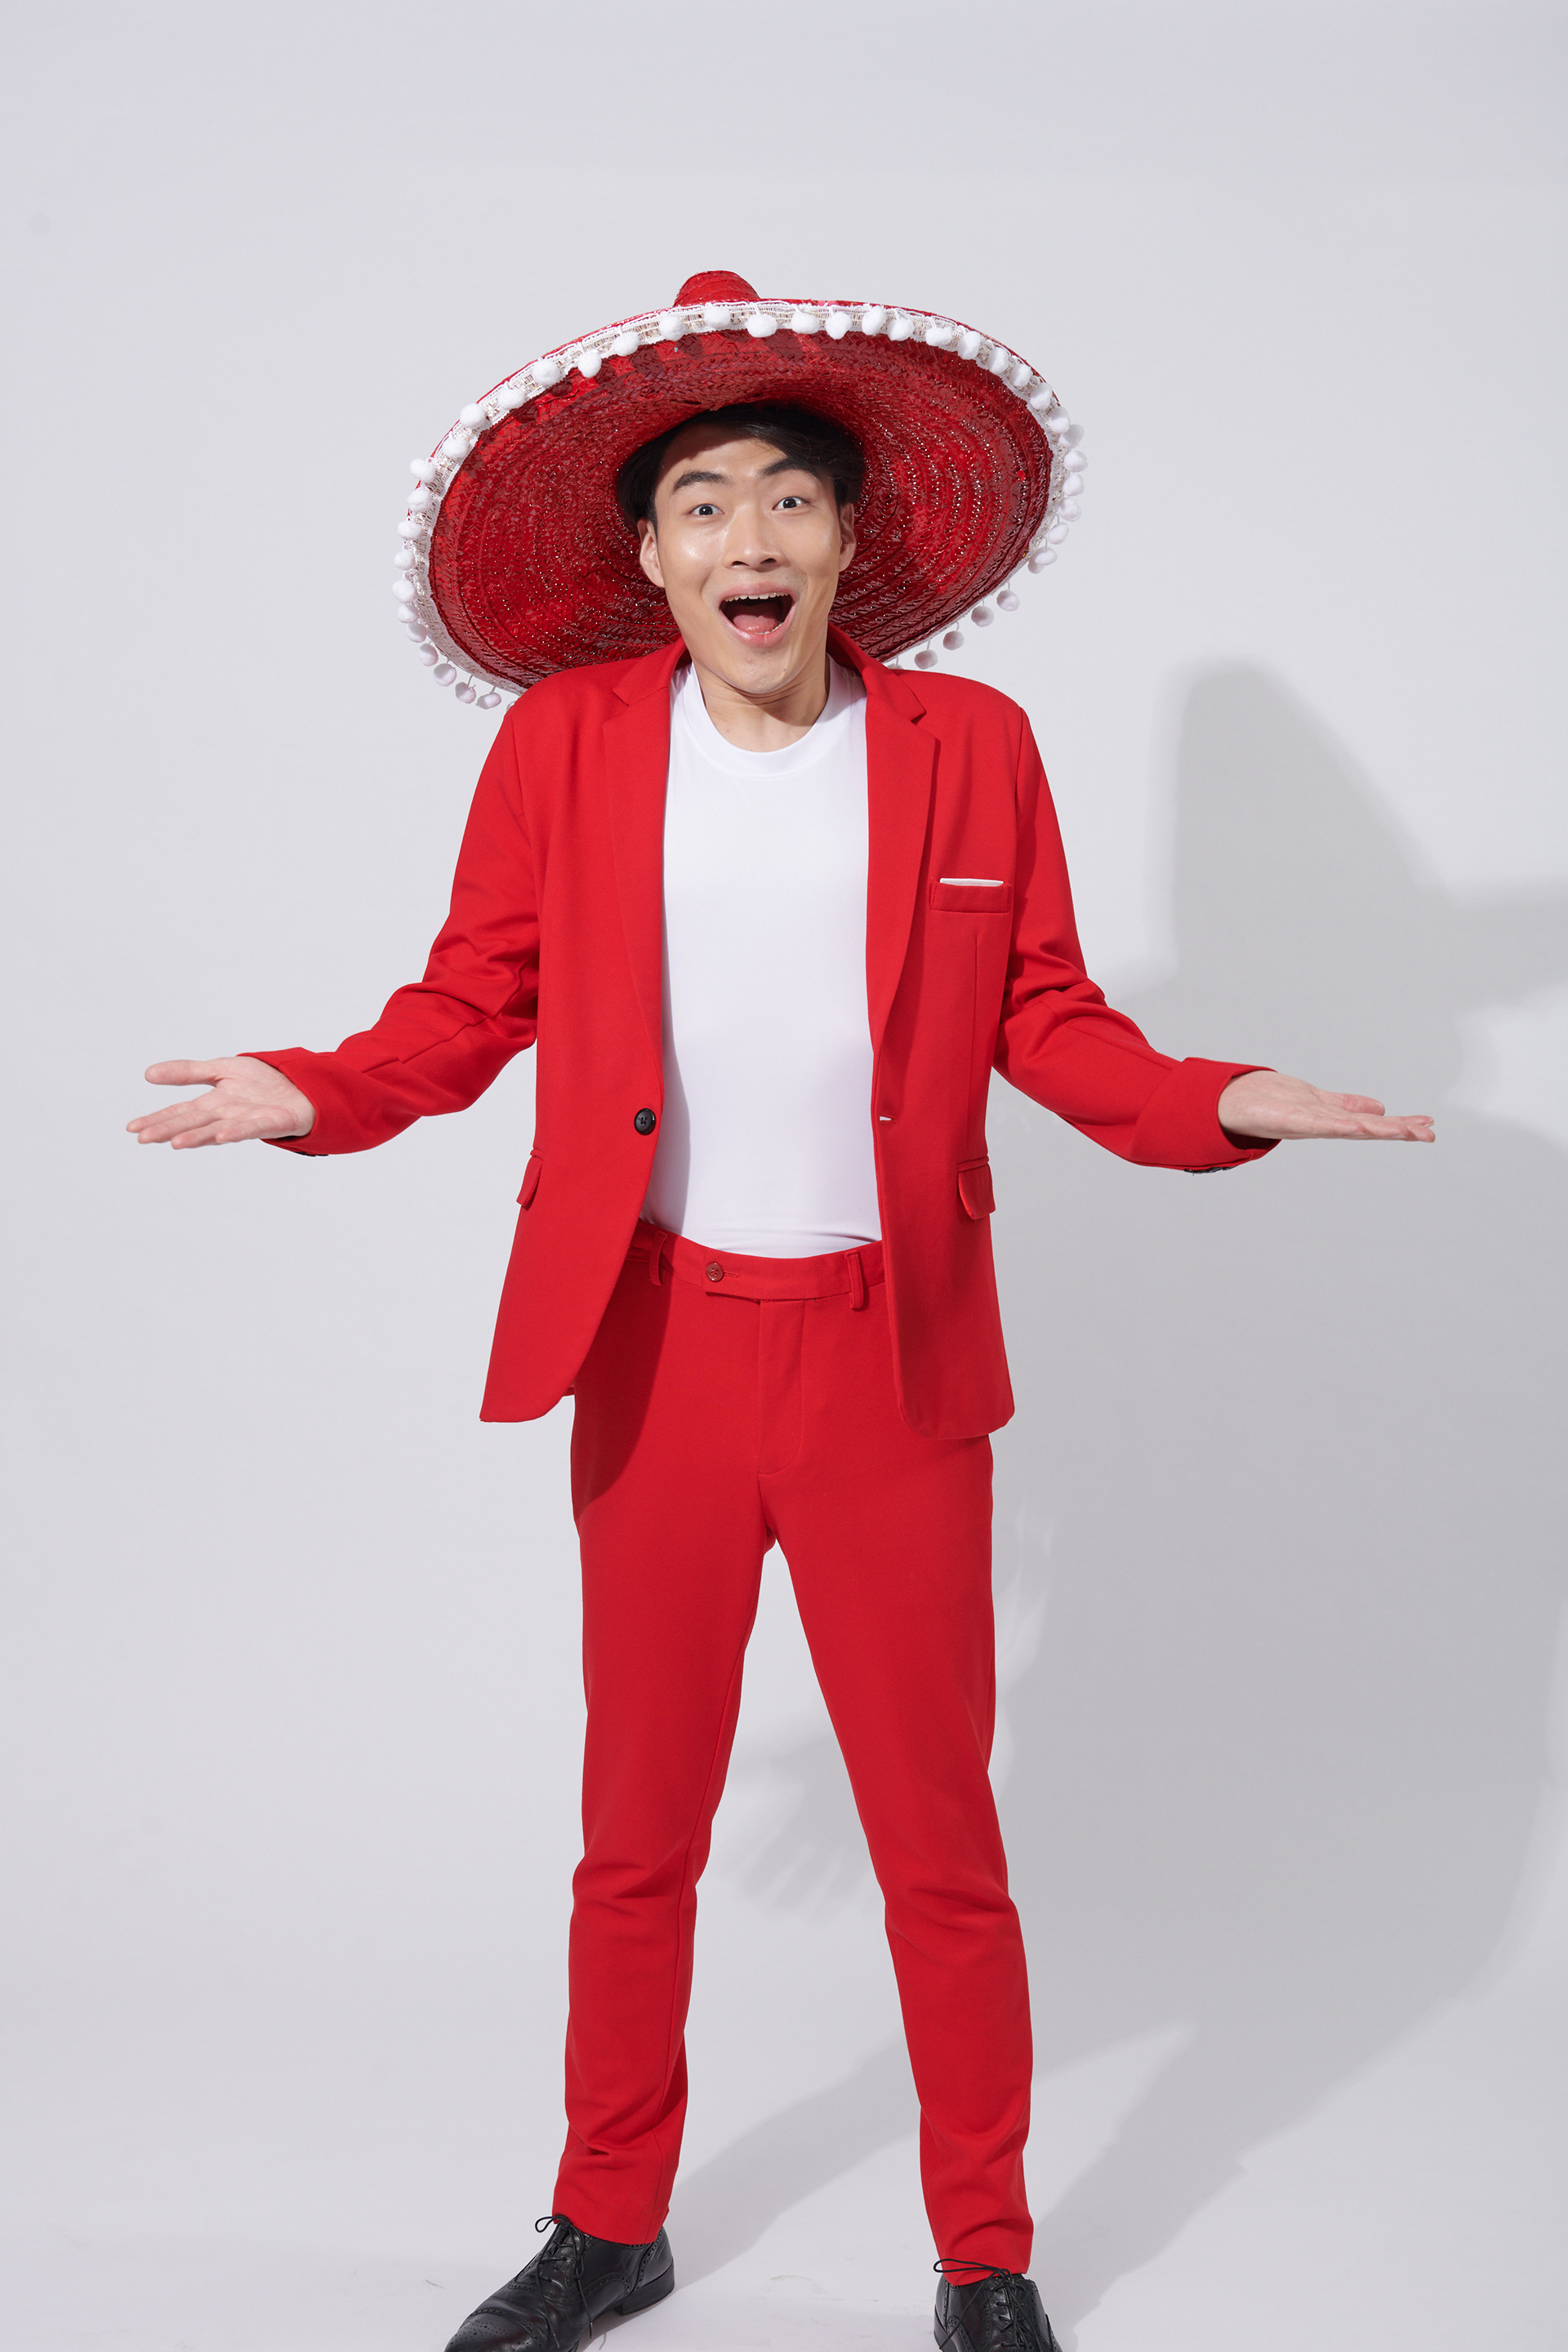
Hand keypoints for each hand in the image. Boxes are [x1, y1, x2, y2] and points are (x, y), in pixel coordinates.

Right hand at [126, 1057, 315, 1148]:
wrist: (300, 1086)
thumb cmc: (262, 1083)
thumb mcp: (220, 1069)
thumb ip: (188, 1072)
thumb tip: (148, 1074)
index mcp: (212, 1104)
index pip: (178, 1112)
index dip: (156, 1119)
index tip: (133, 1129)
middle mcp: (225, 1116)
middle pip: (192, 1123)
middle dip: (168, 1130)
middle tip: (144, 1138)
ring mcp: (246, 1122)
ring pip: (216, 1130)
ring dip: (196, 1137)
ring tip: (175, 1142)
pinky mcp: (270, 1123)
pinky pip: (252, 1129)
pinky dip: (237, 1132)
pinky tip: (222, 1135)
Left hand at [1217, 1070, 1433, 1142]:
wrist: (1231, 1102)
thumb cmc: (1273, 1101)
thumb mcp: (1320, 1100)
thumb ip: (1348, 1105)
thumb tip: (1379, 1109)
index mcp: (1332, 1119)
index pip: (1373, 1122)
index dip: (1400, 1124)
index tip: (1428, 1126)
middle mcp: (1324, 1124)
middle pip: (1367, 1128)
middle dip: (1398, 1131)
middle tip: (1429, 1135)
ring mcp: (1308, 1123)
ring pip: (1349, 1128)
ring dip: (1377, 1130)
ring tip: (1405, 1131)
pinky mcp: (1290, 1120)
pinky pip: (1319, 1123)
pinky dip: (1339, 1124)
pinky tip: (1359, 1126)